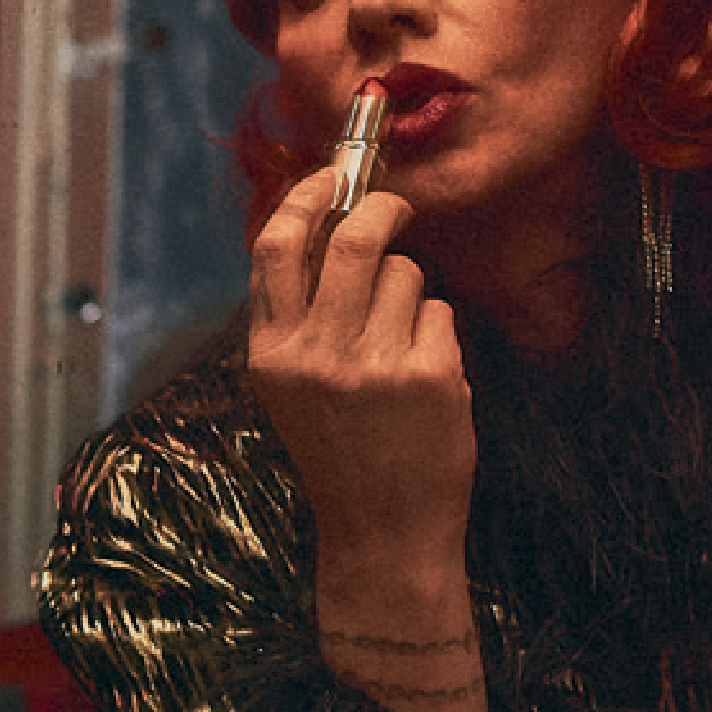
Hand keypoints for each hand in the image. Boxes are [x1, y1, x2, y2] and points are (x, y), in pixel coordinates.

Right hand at [245, 160, 476, 568]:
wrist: (383, 534)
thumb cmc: (342, 450)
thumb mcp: (292, 387)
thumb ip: (297, 315)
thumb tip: (322, 221)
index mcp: (270, 354)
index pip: (275, 248)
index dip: (305, 199)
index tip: (331, 177)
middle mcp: (314, 355)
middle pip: (350, 237)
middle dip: (382, 208)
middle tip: (399, 208)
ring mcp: (372, 364)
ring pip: (405, 273)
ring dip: (413, 295)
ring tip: (404, 348)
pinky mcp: (428, 374)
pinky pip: (441, 312)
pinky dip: (440, 335)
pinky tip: (428, 382)